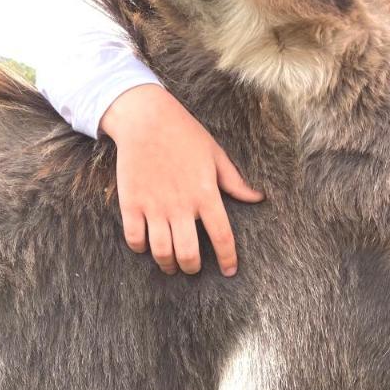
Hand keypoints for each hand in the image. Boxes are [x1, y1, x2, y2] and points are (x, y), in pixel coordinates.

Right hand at [100, 84, 262, 276]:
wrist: (145, 119)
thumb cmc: (184, 134)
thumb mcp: (215, 155)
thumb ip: (235, 181)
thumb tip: (258, 198)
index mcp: (205, 193)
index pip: (222, 237)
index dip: (228, 258)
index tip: (230, 270)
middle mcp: (180, 205)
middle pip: (188, 253)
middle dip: (192, 268)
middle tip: (192, 268)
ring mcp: (154, 206)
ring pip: (161, 251)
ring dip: (167, 264)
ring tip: (170, 265)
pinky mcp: (131, 204)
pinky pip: (134, 239)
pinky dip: (140, 248)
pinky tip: (146, 246)